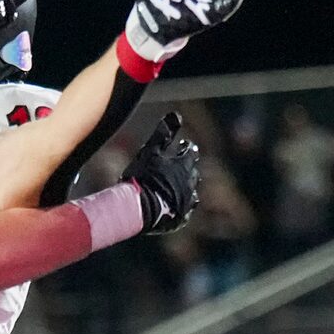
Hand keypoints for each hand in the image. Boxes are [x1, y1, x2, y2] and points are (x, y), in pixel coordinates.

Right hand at [123, 111, 201, 234]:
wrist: (141, 209)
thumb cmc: (144, 177)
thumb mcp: (151, 150)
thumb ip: (163, 132)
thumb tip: (177, 113)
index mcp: (184, 165)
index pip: (190, 152)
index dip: (185, 148)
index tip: (183, 144)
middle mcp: (189, 184)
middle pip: (192, 173)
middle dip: (188, 168)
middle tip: (182, 165)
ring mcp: (186, 203)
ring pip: (191, 193)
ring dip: (186, 188)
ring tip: (180, 188)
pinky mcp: (180, 219)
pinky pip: (185, 212)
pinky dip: (182, 207)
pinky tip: (178, 208)